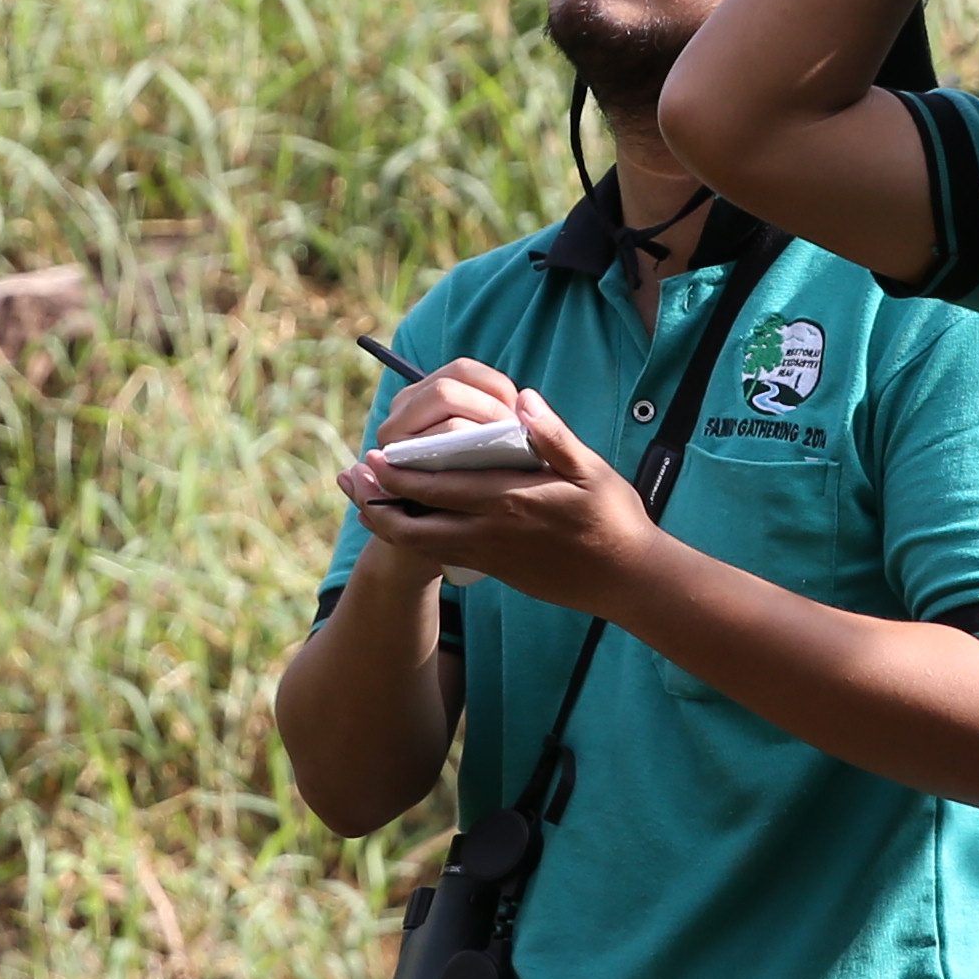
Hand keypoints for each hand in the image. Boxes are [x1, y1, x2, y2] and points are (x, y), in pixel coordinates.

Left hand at [346, 378, 666, 614]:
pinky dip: (415, 540)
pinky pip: (442, 555)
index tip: (372, 457)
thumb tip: (523, 400)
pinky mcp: (495, 570)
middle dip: (378, 502)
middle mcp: (490, 532)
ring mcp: (490, 556)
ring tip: (364, 506)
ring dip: (389, 525)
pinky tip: (406, 524)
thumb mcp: (590, 470)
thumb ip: (553, 435)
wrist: (626, 578)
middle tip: (352, 480)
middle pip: (416, 524)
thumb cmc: (612, 518)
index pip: (439, 487)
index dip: (399, 475)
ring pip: (423, 546)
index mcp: (509, 500)